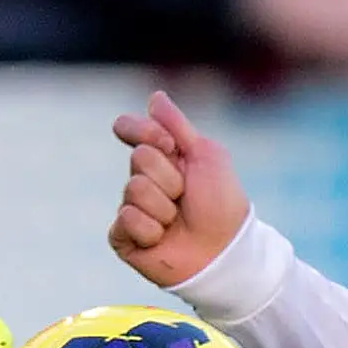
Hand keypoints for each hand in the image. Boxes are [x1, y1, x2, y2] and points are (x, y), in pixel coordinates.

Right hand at [109, 89, 248, 287]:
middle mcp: (142, 179)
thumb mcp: (206, 156)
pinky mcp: (123, 236)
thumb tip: (154, 96)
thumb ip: (178, 126)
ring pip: (135, 189)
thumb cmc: (221, 203)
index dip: (143, 131)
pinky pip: (127, 219)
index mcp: (160, 156)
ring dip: (165, 206)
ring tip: (178, 221)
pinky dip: (152, 229)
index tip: (168, 144)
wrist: (225, 251)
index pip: (130, 128)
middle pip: (139, 157)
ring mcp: (131, 207)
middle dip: (170, 177)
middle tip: (186, 196)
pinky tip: (162, 239)